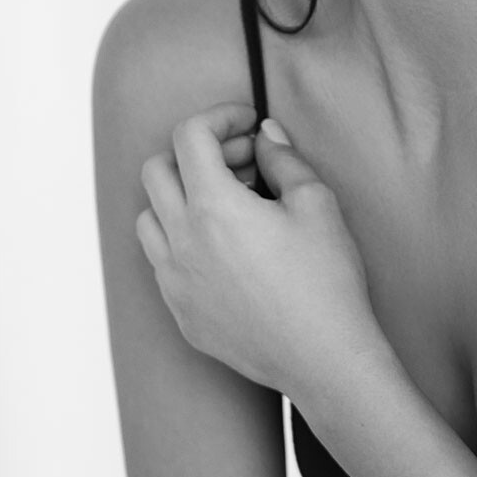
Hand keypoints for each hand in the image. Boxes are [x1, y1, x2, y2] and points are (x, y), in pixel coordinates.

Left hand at [136, 103, 388, 406]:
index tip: (248, 124)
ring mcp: (175, 282)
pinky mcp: (182, 315)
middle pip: (156, 171)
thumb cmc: (327, 282)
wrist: (325, 360)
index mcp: (212, 207)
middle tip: (243, 163)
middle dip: (197, 154)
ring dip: (181, 199)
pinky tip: (227, 252)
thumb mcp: (317, 204)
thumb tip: (266, 136)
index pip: (189, 136)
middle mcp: (180, 242)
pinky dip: (184, 243)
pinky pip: (163, 265)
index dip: (220, 117)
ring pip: (149, 219)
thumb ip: (284, 159)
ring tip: (229, 206)